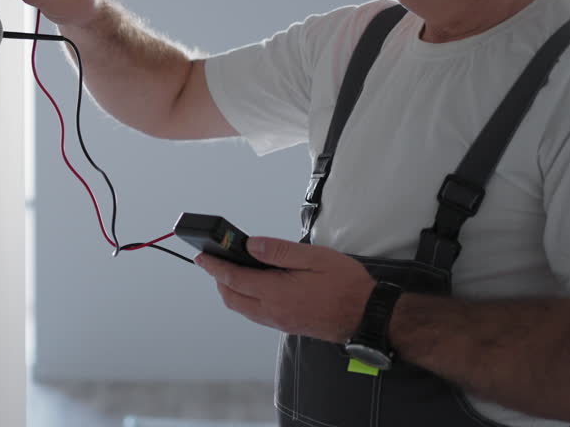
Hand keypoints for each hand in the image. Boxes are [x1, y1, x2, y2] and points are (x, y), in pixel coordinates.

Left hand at [194, 237, 374, 342]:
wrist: (367, 316)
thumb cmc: (346, 286)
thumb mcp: (314, 258)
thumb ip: (279, 251)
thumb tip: (251, 245)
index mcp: (276, 292)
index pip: (234, 278)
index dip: (214, 266)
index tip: (202, 256)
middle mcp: (273, 311)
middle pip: (231, 297)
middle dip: (219, 279)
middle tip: (215, 261)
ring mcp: (279, 321)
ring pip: (242, 307)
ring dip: (231, 290)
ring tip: (232, 270)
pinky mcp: (287, 325)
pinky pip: (255, 313)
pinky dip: (246, 298)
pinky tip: (254, 285)